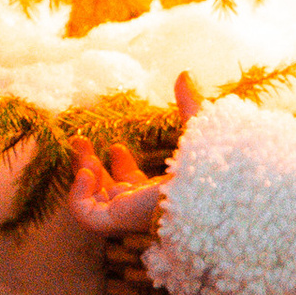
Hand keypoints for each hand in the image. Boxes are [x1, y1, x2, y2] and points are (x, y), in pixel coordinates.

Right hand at [67, 71, 200, 238]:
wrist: (219, 188)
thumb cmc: (215, 162)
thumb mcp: (197, 126)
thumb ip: (190, 104)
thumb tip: (185, 74)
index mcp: (162, 190)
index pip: (134, 185)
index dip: (121, 167)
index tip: (116, 146)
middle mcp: (143, 206)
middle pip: (108, 193)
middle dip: (90, 166)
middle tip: (81, 141)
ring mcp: (129, 215)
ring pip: (92, 205)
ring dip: (81, 175)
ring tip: (82, 147)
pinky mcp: (118, 220)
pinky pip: (85, 215)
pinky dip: (77, 195)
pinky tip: (87, 170)